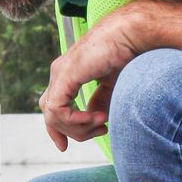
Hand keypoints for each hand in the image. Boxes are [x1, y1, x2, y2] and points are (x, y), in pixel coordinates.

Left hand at [39, 4, 151, 151]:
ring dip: (78, 128)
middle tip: (100, 131)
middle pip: (49, 114)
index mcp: (67, 73)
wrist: (131, 33)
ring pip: (52, 115)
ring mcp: (60, 73)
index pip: (51, 106)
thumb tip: (95, 116)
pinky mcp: (65, 75)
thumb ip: (100, 100)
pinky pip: (58, 109)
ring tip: (102, 123)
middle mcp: (59, 72)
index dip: (56, 129)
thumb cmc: (126, 53)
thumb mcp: (111, 84)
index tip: (64, 147)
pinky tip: (96, 118)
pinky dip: (75, 120)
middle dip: (70, 132)